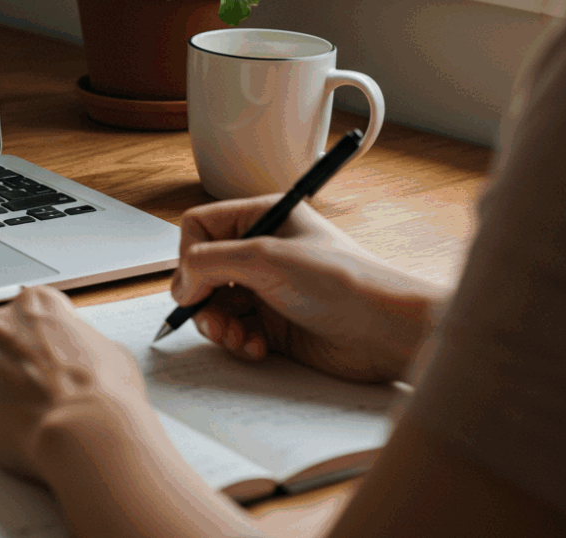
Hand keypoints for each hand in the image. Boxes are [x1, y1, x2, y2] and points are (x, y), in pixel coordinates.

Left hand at [0, 285, 152, 484]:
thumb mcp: (109, 350)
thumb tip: (84, 355)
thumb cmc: (104, 392)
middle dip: (1, 356)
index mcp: (33, 304)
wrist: (87, 431)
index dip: (34, 335)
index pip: (25, 310)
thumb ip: (82, 342)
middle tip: (24, 381)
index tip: (40, 350)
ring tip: (1, 401)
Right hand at [173, 195, 447, 381]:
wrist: (386, 330)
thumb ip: (210, 262)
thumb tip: (180, 284)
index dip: (190, 256)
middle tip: (210, 317)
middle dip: (202, 298)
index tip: (195, 283)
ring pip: (214, 305)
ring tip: (235, 337)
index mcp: (262, 219)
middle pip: (202, 271)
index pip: (200, 227)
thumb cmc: (342, 282)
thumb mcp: (266, 259)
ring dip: (217, 325)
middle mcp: (262, 252)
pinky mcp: (275, 325)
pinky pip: (235, 332)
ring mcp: (268, 289)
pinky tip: (256, 347)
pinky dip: (237, 341)